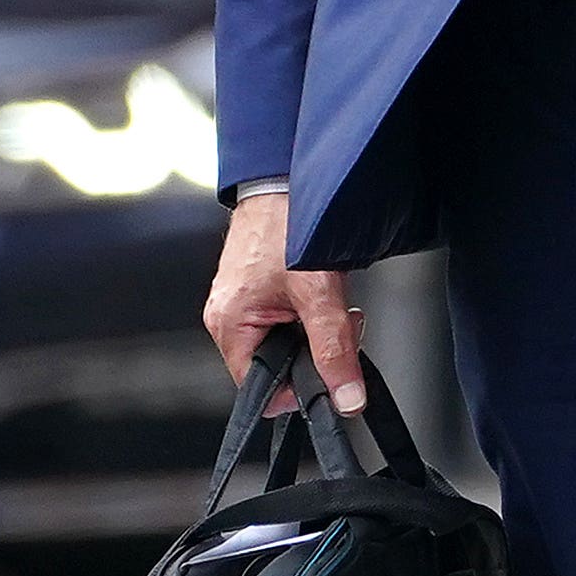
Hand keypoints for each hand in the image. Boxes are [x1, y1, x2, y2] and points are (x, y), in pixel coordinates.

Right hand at [203, 188, 369, 413]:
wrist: (283, 177)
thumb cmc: (286, 223)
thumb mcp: (318, 293)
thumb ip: (334, 349)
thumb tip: (346, 398)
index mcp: (230, 326)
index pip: (260, 389)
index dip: (298, 387)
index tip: (328, 369)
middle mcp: (229, 318)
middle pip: (278, 367)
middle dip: (315, 353)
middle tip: (339, 325)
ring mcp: (244, 303)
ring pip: (289, 343)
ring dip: (319, 331)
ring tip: (334, 303)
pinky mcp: (260, 290)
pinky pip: (290, 321)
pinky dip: (313, 313)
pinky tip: (324, 292)